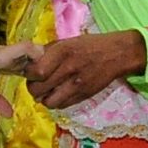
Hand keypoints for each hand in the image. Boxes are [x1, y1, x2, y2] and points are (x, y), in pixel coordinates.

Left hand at [26, 29, 144, 108]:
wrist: (118, 54)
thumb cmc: (91, 45)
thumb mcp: (68, 41)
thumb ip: (48, 51)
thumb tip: (30, 60)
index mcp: (63, 52)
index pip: (36, 72)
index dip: (29, 74)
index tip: (31, 72)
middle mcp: (68, 69)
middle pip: (38, 89)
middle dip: (33, 88)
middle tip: (37, 83)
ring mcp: (77, 85)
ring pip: (48, 102)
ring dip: (44, 98)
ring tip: (47, 91)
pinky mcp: (84, 95)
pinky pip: (62, 106)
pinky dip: (56, 102)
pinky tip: (59, 94)